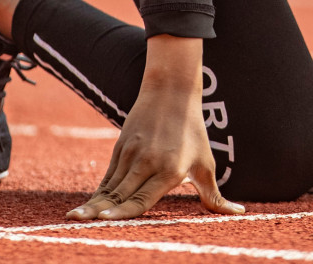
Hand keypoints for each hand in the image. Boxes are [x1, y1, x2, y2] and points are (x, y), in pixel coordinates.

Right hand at [68, 35, 244, 221]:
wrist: (171, 91)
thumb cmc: (193, 131)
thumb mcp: (206, 164)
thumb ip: (215, 195)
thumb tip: (238, 212)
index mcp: (169, 170)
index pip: (141, 198)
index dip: (122, 212)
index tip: (103, 220)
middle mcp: (147, 163)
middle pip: (119, 194)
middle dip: (98, 211)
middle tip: (77, 222)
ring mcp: (131, 154)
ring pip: (109, 186)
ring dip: (91, 204)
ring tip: (73, 218)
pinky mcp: (120, 148)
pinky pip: (108, 177)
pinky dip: (98, 193)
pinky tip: (86, 206)